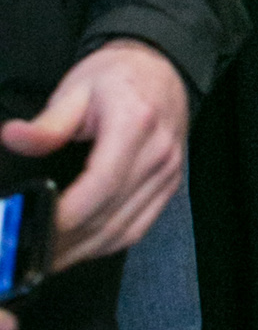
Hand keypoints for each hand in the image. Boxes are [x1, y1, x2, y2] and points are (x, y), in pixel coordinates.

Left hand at [1, 40, 187, 270]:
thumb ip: (47, 124)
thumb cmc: (115, 77)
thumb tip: (12, 137)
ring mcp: (168, 173)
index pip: (100, 185)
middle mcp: (158, 153)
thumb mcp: (75, 91)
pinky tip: (81, 249)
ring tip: (48, 260)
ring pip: (125, 230)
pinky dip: (107, 245)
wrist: (160, 68)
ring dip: (85, 251)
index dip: (66, 216)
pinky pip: (139, 228)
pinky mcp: (169, 186)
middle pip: (110, 215)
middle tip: (29, 254)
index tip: (33, 228)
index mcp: (134, 124)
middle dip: (67, 242)